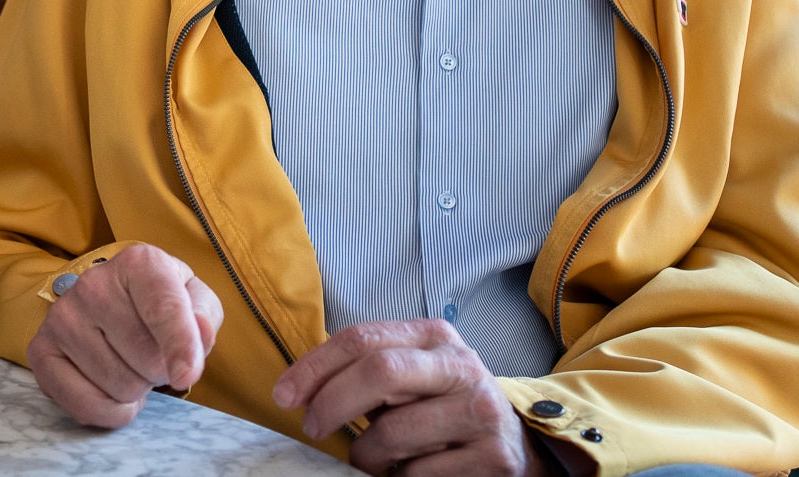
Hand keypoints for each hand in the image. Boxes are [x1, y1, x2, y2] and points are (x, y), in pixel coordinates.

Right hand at [25, 243, 223, 428]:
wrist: (106, 300)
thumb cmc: (156, 303)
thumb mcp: (191, 297)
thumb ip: (203, 313)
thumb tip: (200, 332)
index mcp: (139, 264)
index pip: (162, 308)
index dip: (179, 345)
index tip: (186, 376)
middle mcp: (94, 284)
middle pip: (145, 358)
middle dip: (160, 369)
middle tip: (152, 353)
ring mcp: (62, 317)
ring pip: (119, 386)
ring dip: (136, 389)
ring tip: (129, 363)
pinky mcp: (41, 351)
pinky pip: (85, 405)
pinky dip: (109, 411)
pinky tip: (110, 387)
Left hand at [273, 319, 549, 475]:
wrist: (515, 446)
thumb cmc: (442, 408)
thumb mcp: (411, 376)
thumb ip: (368, 371)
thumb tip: (299, 390)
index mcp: (434, 336)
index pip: (362, 338)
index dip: (315, 366)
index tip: (283, 396)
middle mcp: (462, 365)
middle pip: (379, 372)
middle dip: (332, 403)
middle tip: (313, 429)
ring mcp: (481, 411)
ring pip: (394, 432)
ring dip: (366, 454)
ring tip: (370, 458)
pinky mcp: (495, 457)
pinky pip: (420, 473)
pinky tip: (408, 471)